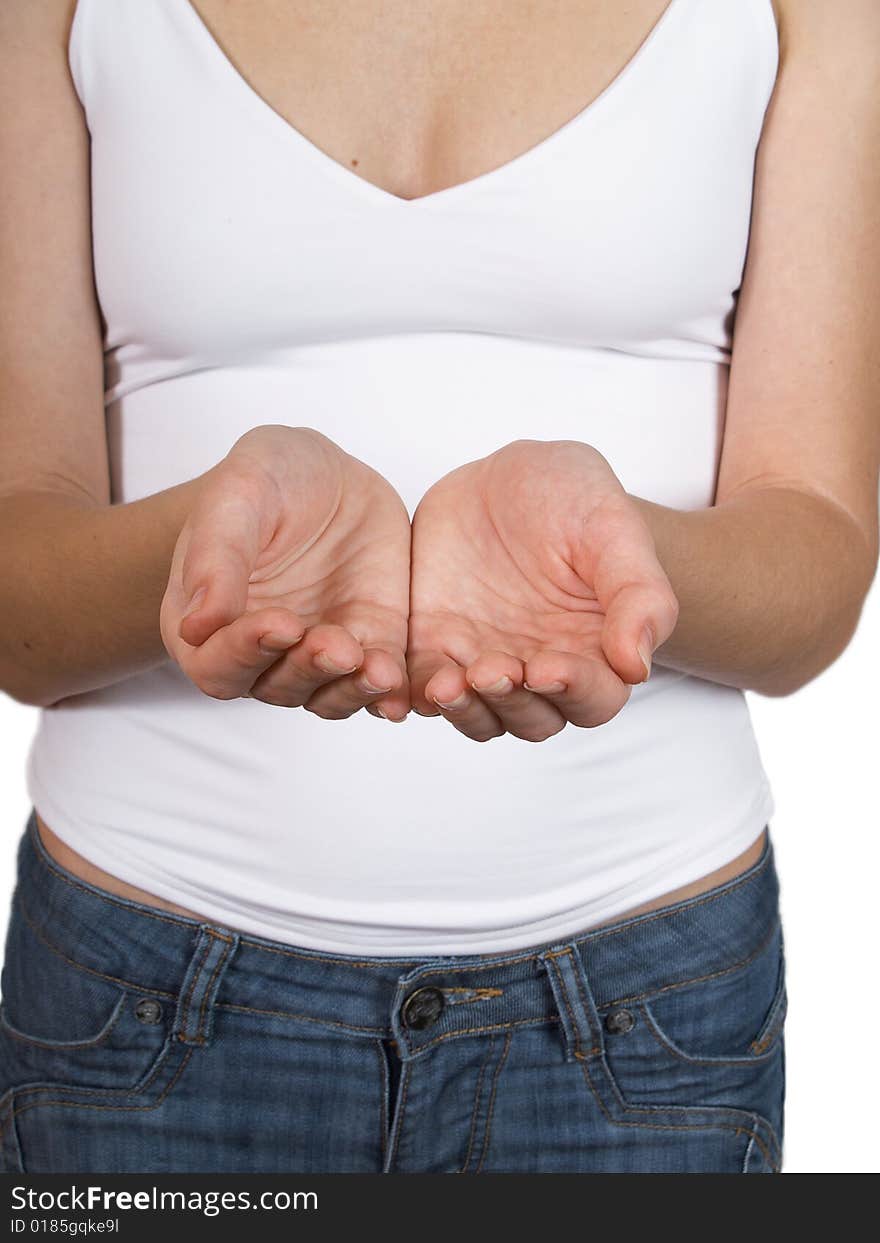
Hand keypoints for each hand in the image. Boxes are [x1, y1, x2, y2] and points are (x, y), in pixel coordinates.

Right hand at [160, 425, 410, 719]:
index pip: (219, 665)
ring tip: (379, 669)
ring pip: (329, 695)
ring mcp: (316, 653)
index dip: (246, 653)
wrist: (327, 474)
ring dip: (353, 689)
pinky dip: (391, 692)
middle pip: (277, 687)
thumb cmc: (265, 481)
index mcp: (209, 626)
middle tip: (337, 646)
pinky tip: (404, 689)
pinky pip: (377, 680)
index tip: (281, 622)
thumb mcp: (236, 497)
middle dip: (308, 670)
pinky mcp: (369, 643)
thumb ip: (214, 558)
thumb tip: (196, 627)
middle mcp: (261, 652)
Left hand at [407, 439, 678, 741]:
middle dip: (511, 703)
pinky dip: (410, 694)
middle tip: (491, 670)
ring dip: (464, 709)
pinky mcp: (433, 647)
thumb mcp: (613, 528)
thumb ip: (638, 594)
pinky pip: (420, 687)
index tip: (549, 667)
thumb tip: (636, 664)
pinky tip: (397, 679)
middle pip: (532, 719)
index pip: (593, 698)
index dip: (574, 690)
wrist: (506, 478)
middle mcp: (540, 669)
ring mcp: (484, 662)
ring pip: (477, 715)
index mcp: (595, 651)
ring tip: (447, 683)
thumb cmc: (575, 499)